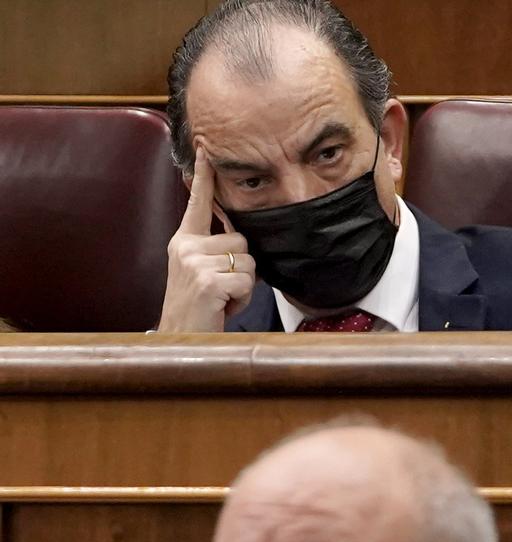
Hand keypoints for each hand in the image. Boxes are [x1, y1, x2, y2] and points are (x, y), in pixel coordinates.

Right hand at [157, 147, 256, 331]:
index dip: (204, 176)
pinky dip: (241, 300)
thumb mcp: (202, 271)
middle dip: (243, 268)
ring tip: (221, 298)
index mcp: (184, 240)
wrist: (179, 338)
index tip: (207, 148)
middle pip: (242, 240)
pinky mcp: (207, 281)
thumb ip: (216, 249)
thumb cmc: (199, 307)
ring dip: (243, 286)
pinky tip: (221, 306)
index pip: (198, 203)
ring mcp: (194, 263)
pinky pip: (246, 283)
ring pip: (248, 262)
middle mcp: (185, 246)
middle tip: (221, 289)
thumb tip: (239, 235)